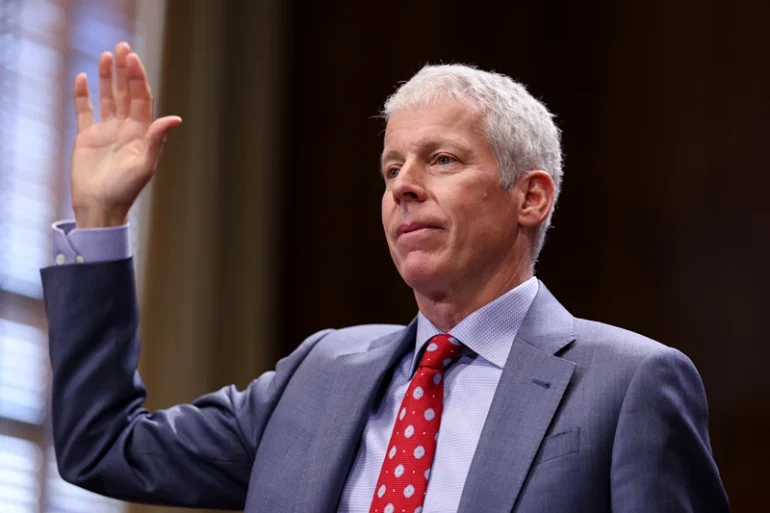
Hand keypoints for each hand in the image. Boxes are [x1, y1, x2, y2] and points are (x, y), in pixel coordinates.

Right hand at [71, 42, 181, 227]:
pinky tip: (83, 79)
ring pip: (107, 98)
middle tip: (122, 46)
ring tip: (106, 56)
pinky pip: (85, 111)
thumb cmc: (126, 190)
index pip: (141, 99)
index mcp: (142, 133)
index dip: (138, 78)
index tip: (133, 59)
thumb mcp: (144, 164)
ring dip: (107, 78)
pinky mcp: (87, 137)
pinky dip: (83, 95)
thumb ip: (157, 139)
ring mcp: (106, 132)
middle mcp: (126, 129)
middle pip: (126, 94)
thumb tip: (175, 118)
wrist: (101, 207)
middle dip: (125, 71)